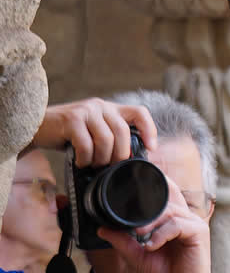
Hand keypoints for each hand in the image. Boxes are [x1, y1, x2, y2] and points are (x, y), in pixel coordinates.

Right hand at [33, 99, 157, 166]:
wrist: (36, 127)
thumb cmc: (67, 134)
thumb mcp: (92, 131)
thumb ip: (110, 137)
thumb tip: (129, 159)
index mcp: (110, 108)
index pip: (139, 113)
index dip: (149, 130)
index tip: (150, 149)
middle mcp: (100, 106)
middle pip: (123, 133)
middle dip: (120, 155)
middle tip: (110, 166)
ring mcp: (86, 111)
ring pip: (107, 140)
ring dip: (101, 159)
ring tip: (92, 164)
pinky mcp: (71, 120)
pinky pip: (87, 145)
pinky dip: (85, 159)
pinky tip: (80, 161)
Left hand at [97, 179, 217, 272]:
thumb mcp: (138, 256)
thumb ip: (123, 241)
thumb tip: (102, 229)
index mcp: (173, 220)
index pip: (166, 193)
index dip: (154, 184)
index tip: (136, 182)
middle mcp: (185, 217)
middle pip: (165, 198)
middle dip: (145, 207)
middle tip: (132, 226)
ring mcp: (193, 223)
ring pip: (169, 210)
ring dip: (150, 223)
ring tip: (140, 236)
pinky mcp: (199, 232)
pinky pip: (177, 224)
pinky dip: (161, 234)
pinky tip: (152, 246)